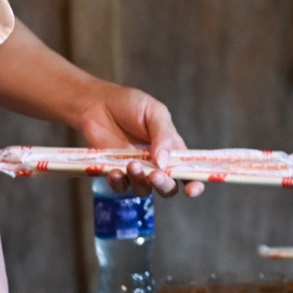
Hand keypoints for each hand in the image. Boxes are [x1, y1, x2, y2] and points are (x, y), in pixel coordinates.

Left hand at [71, 82, 204, 197]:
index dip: (195, 184)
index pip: (189, 172)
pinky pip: (120, 187)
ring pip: (144, 190)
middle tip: (155, 174)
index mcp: (173, 149)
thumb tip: (164, 163)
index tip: (192, 190)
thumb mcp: (154, 112)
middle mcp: (156, 164)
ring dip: (139, 181)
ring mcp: (136, 170)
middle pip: (168, 187)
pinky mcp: (115, 172)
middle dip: (165, 184)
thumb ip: (163, 136)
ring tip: (131, 164)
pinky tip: (114, 172)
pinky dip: (118, 183)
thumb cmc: (131, 104)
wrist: (98, 103)